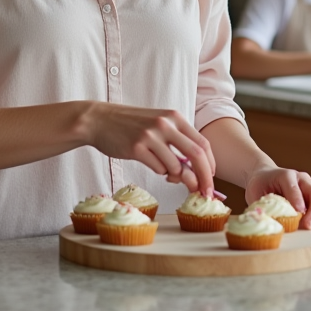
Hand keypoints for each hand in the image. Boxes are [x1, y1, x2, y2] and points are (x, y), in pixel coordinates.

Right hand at [85, 104, 214, 196]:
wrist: (99, 120)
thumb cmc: (131, 125)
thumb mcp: (158, 125)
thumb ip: (177, 142)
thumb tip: (195, 171)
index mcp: (174, 117)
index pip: (202, 143)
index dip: (210, 165)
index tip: (210, 180)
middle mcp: (165, 124)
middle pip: (196, 155)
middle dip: (204, 178)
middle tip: (204, 192)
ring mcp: (150, 136)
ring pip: (176, 167)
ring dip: (175, 177)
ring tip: (166, 172)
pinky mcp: (136, 148)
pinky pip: (158, 169)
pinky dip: (159, 172)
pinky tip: (150, 162)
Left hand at [245, 166, 310, 229]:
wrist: (266, 177)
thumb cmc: (260, 184)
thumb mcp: (255, 192)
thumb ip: (262, 205)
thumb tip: (267, 223)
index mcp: (286, 175)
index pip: (294, 186)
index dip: (297, 199)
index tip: (299, 212)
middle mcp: (302, 180)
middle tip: (309, 226)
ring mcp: (310, 189)